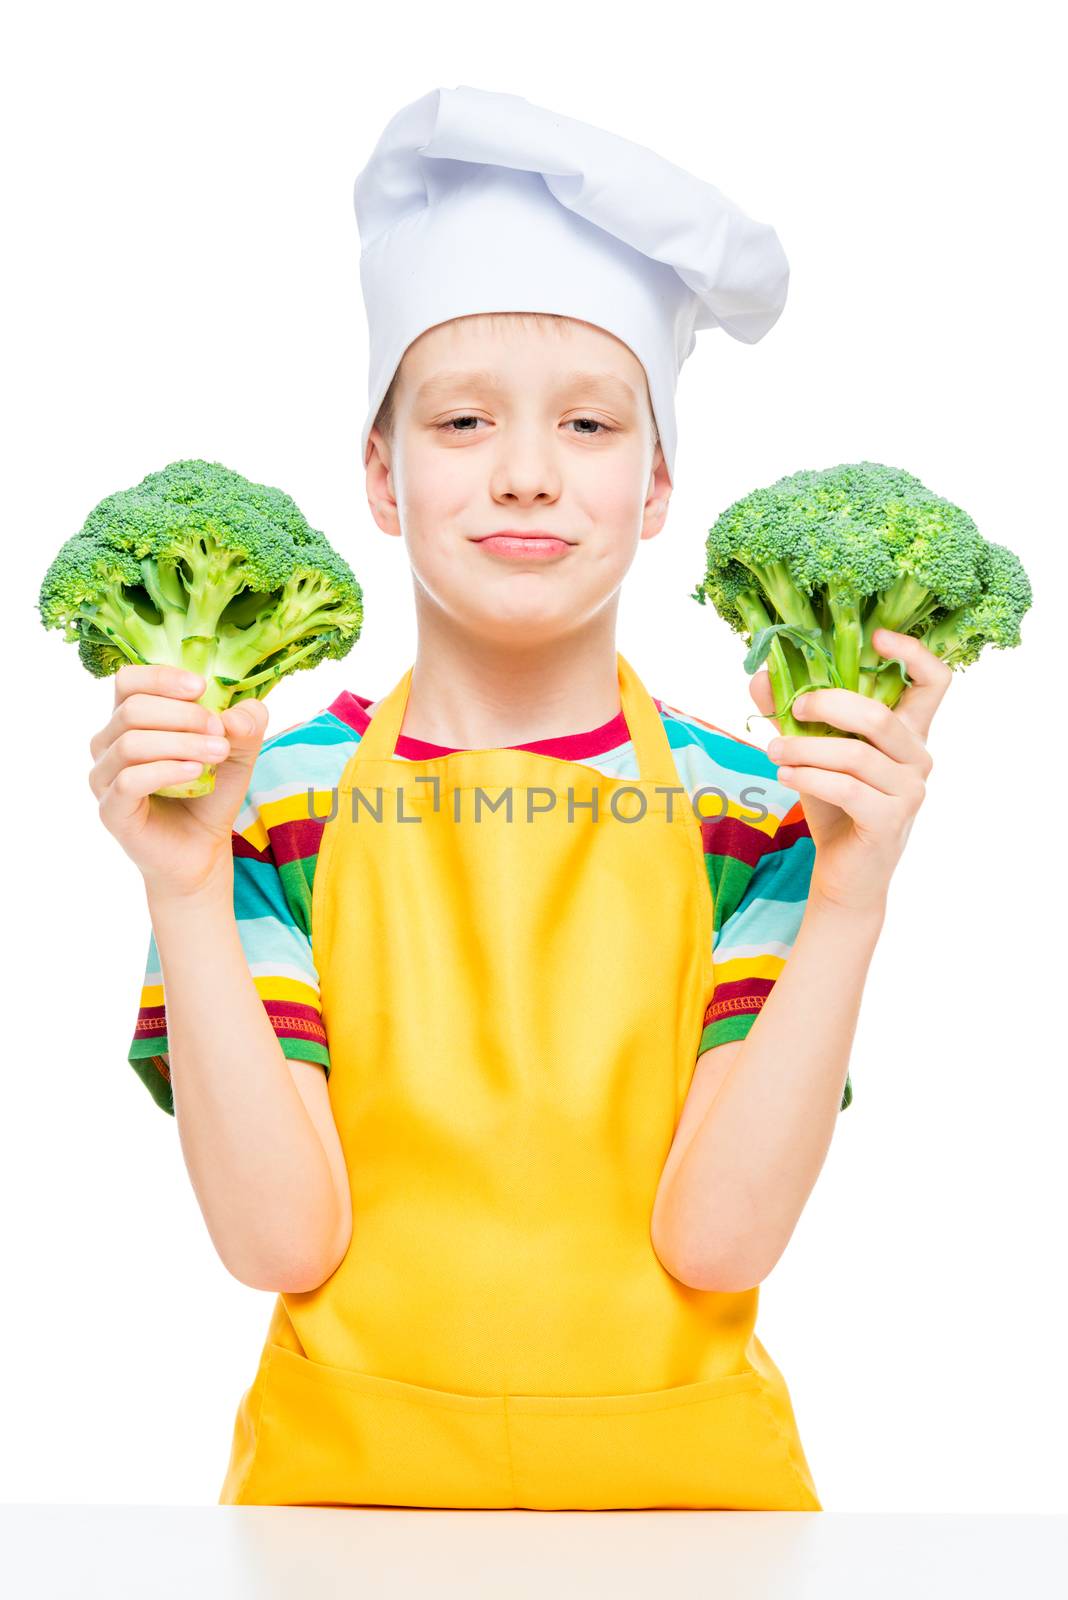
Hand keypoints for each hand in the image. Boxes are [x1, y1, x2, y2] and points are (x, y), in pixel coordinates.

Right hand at [89, 664, 269, 901]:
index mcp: (130, 718)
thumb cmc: (210, 792)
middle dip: (184, 714)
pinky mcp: (110, 809)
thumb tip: (237, 716)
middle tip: (220, 730)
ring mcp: (104, 776)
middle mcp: (108, 742)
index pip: (129, 680)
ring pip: (130, 742)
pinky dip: (166, 770)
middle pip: (133, 708)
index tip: (201, 687)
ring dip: (181, 742)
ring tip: (217, 753)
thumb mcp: (238, 750)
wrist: (202, 847)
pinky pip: (129, 780)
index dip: (162, 677)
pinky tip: (195, 773)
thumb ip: (245, 724)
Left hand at [748, 629, 952, 912]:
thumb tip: (763, 675)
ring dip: (805, 747)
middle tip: (792, 707)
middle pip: (879, 714)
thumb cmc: (836, 807)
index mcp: (908, 732)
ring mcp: (909, 791)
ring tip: (774, 750)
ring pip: (856, 754)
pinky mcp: (889, 821)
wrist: (845, 874)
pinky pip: (847, 788)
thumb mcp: (813, 754)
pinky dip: (809, 777)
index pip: (936, 681)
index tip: (874, 636)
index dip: (913, 652)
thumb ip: (794, 715)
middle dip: (828, 703)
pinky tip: (785, 774)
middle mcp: (918, 757)